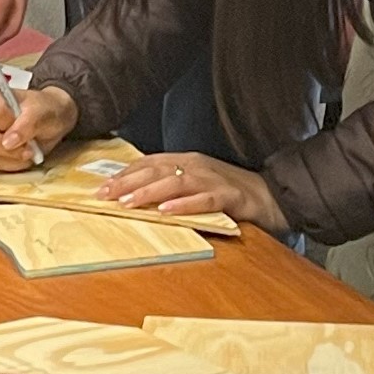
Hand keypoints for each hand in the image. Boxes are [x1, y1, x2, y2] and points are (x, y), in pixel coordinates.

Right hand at [0, 78, 78, 171]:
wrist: (50, 123)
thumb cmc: (42, 110)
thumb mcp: (41, 111)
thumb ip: (27, 123)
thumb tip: (8, 142)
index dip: (9, 122)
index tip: (25, 124)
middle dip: (7, 147)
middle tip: (28, 147)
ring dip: (12, 157)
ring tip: (29, 150)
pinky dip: (12, 165)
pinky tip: (22, 156)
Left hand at [100, 149, 280, 230]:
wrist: (273, 195)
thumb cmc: (230, 192)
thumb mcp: (196, 184)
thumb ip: (171, 186)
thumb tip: (136, 195)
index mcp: (187, 161)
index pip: (149, 163)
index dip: (124, 174)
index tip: (101, 187)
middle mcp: (197, 166)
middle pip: (157, 170)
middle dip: (128, 182)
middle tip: (104, 195)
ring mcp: (214, 179)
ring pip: (176, 182)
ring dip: (150, 193)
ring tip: (128, 203)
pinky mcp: (230, 196)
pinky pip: (204, 199)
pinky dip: (184, 205)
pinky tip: (167, 212)